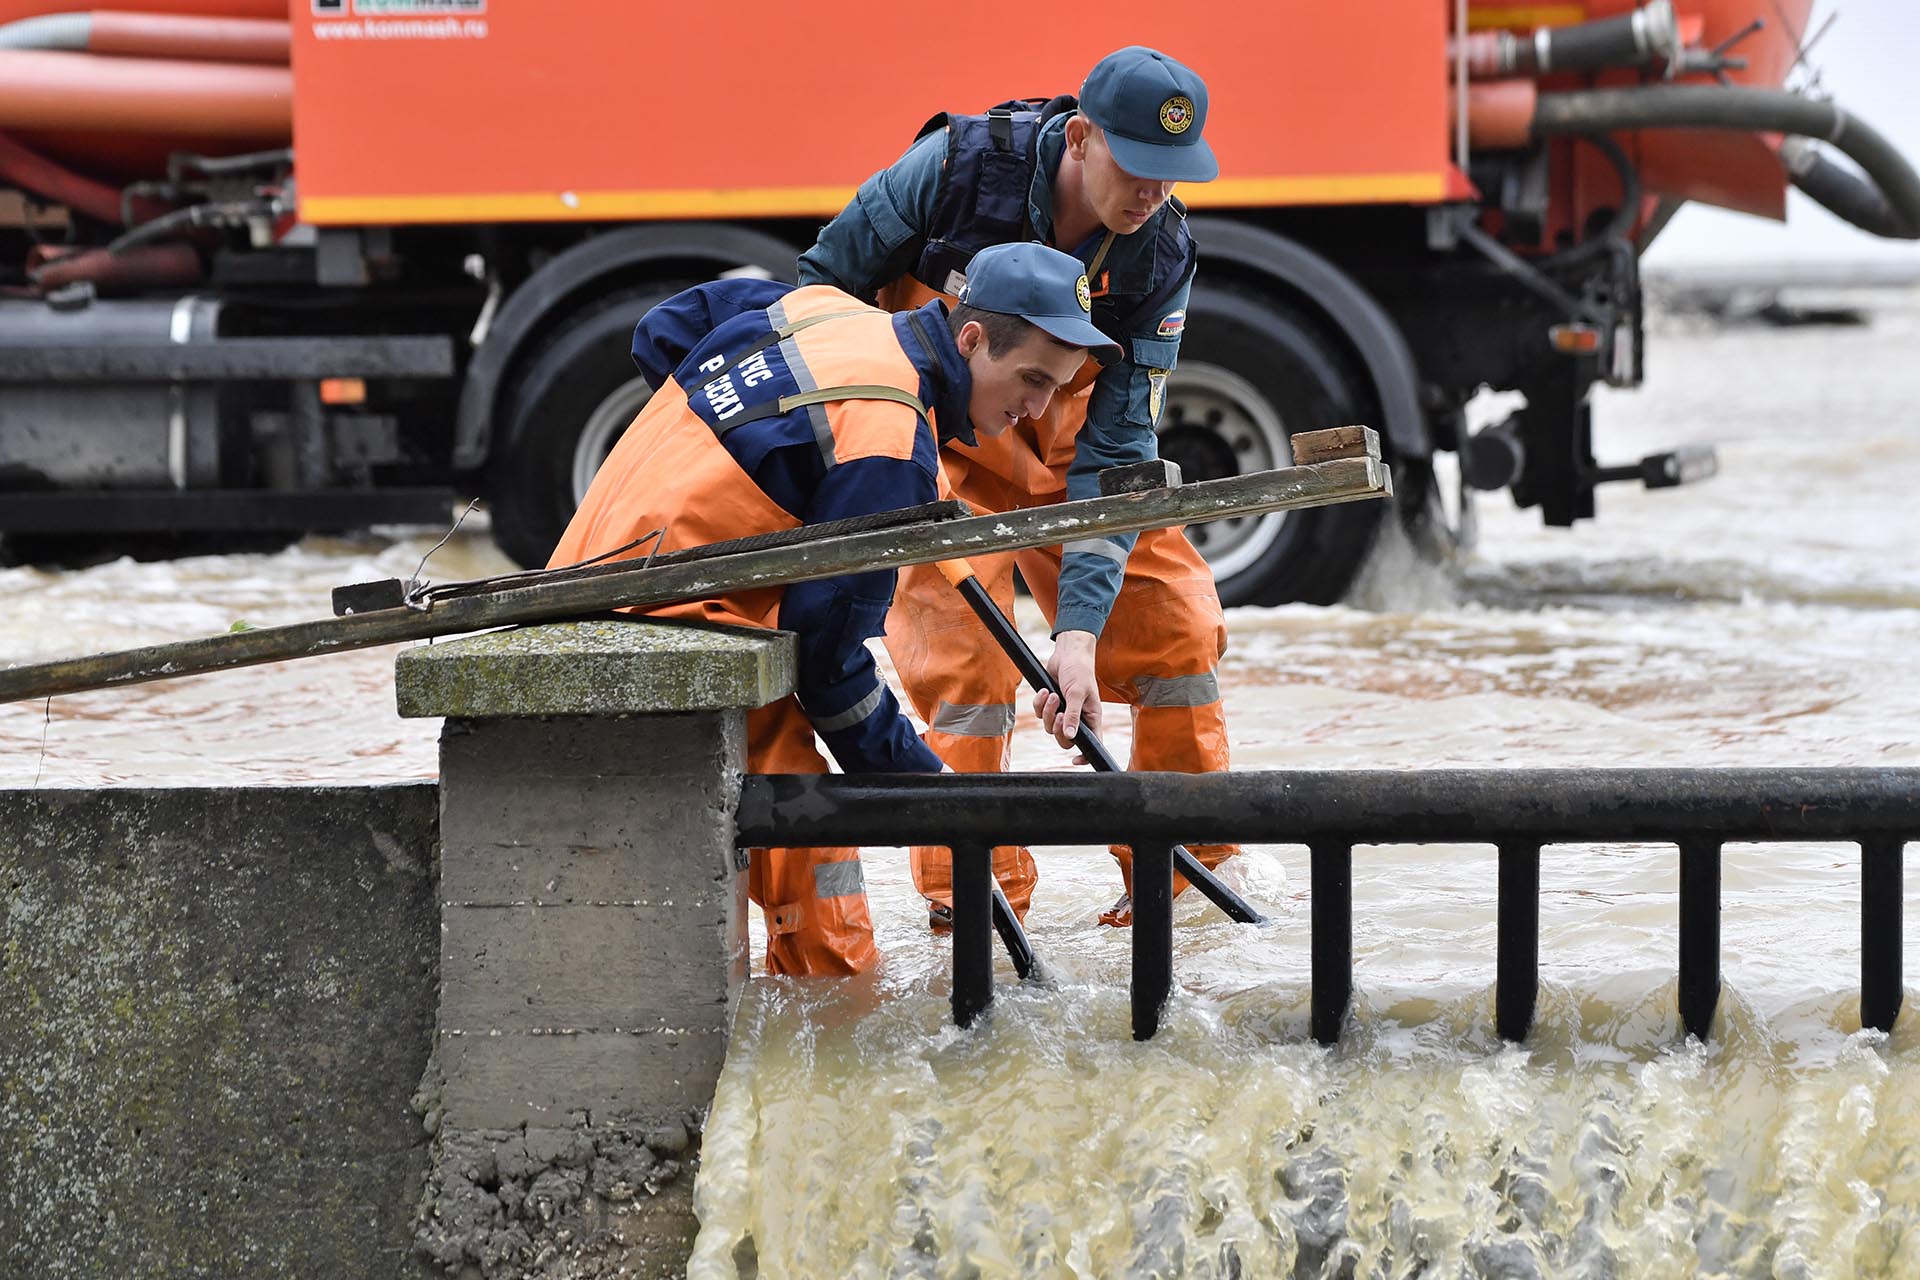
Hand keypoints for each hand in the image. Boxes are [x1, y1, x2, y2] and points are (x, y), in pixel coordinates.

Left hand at [1033, 629, 1099, 750]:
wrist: (1067, 653)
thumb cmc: (1079, 671)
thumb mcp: (1078, 693)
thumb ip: (1074, 716)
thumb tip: (1072, 737)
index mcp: (1091, 718)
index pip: (1093, 744)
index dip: (1086, 756)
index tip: (1076, 761)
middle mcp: (1078, 718)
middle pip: (1065, 739)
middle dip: (1058, 729)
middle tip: (1059, 713)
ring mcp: (1063, 712)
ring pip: (1050, 727)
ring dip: (1048, 712)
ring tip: (1052, 695)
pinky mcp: (1050, 704)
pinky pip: (1039, 714)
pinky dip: (1039, 704)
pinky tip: (1045, 691)